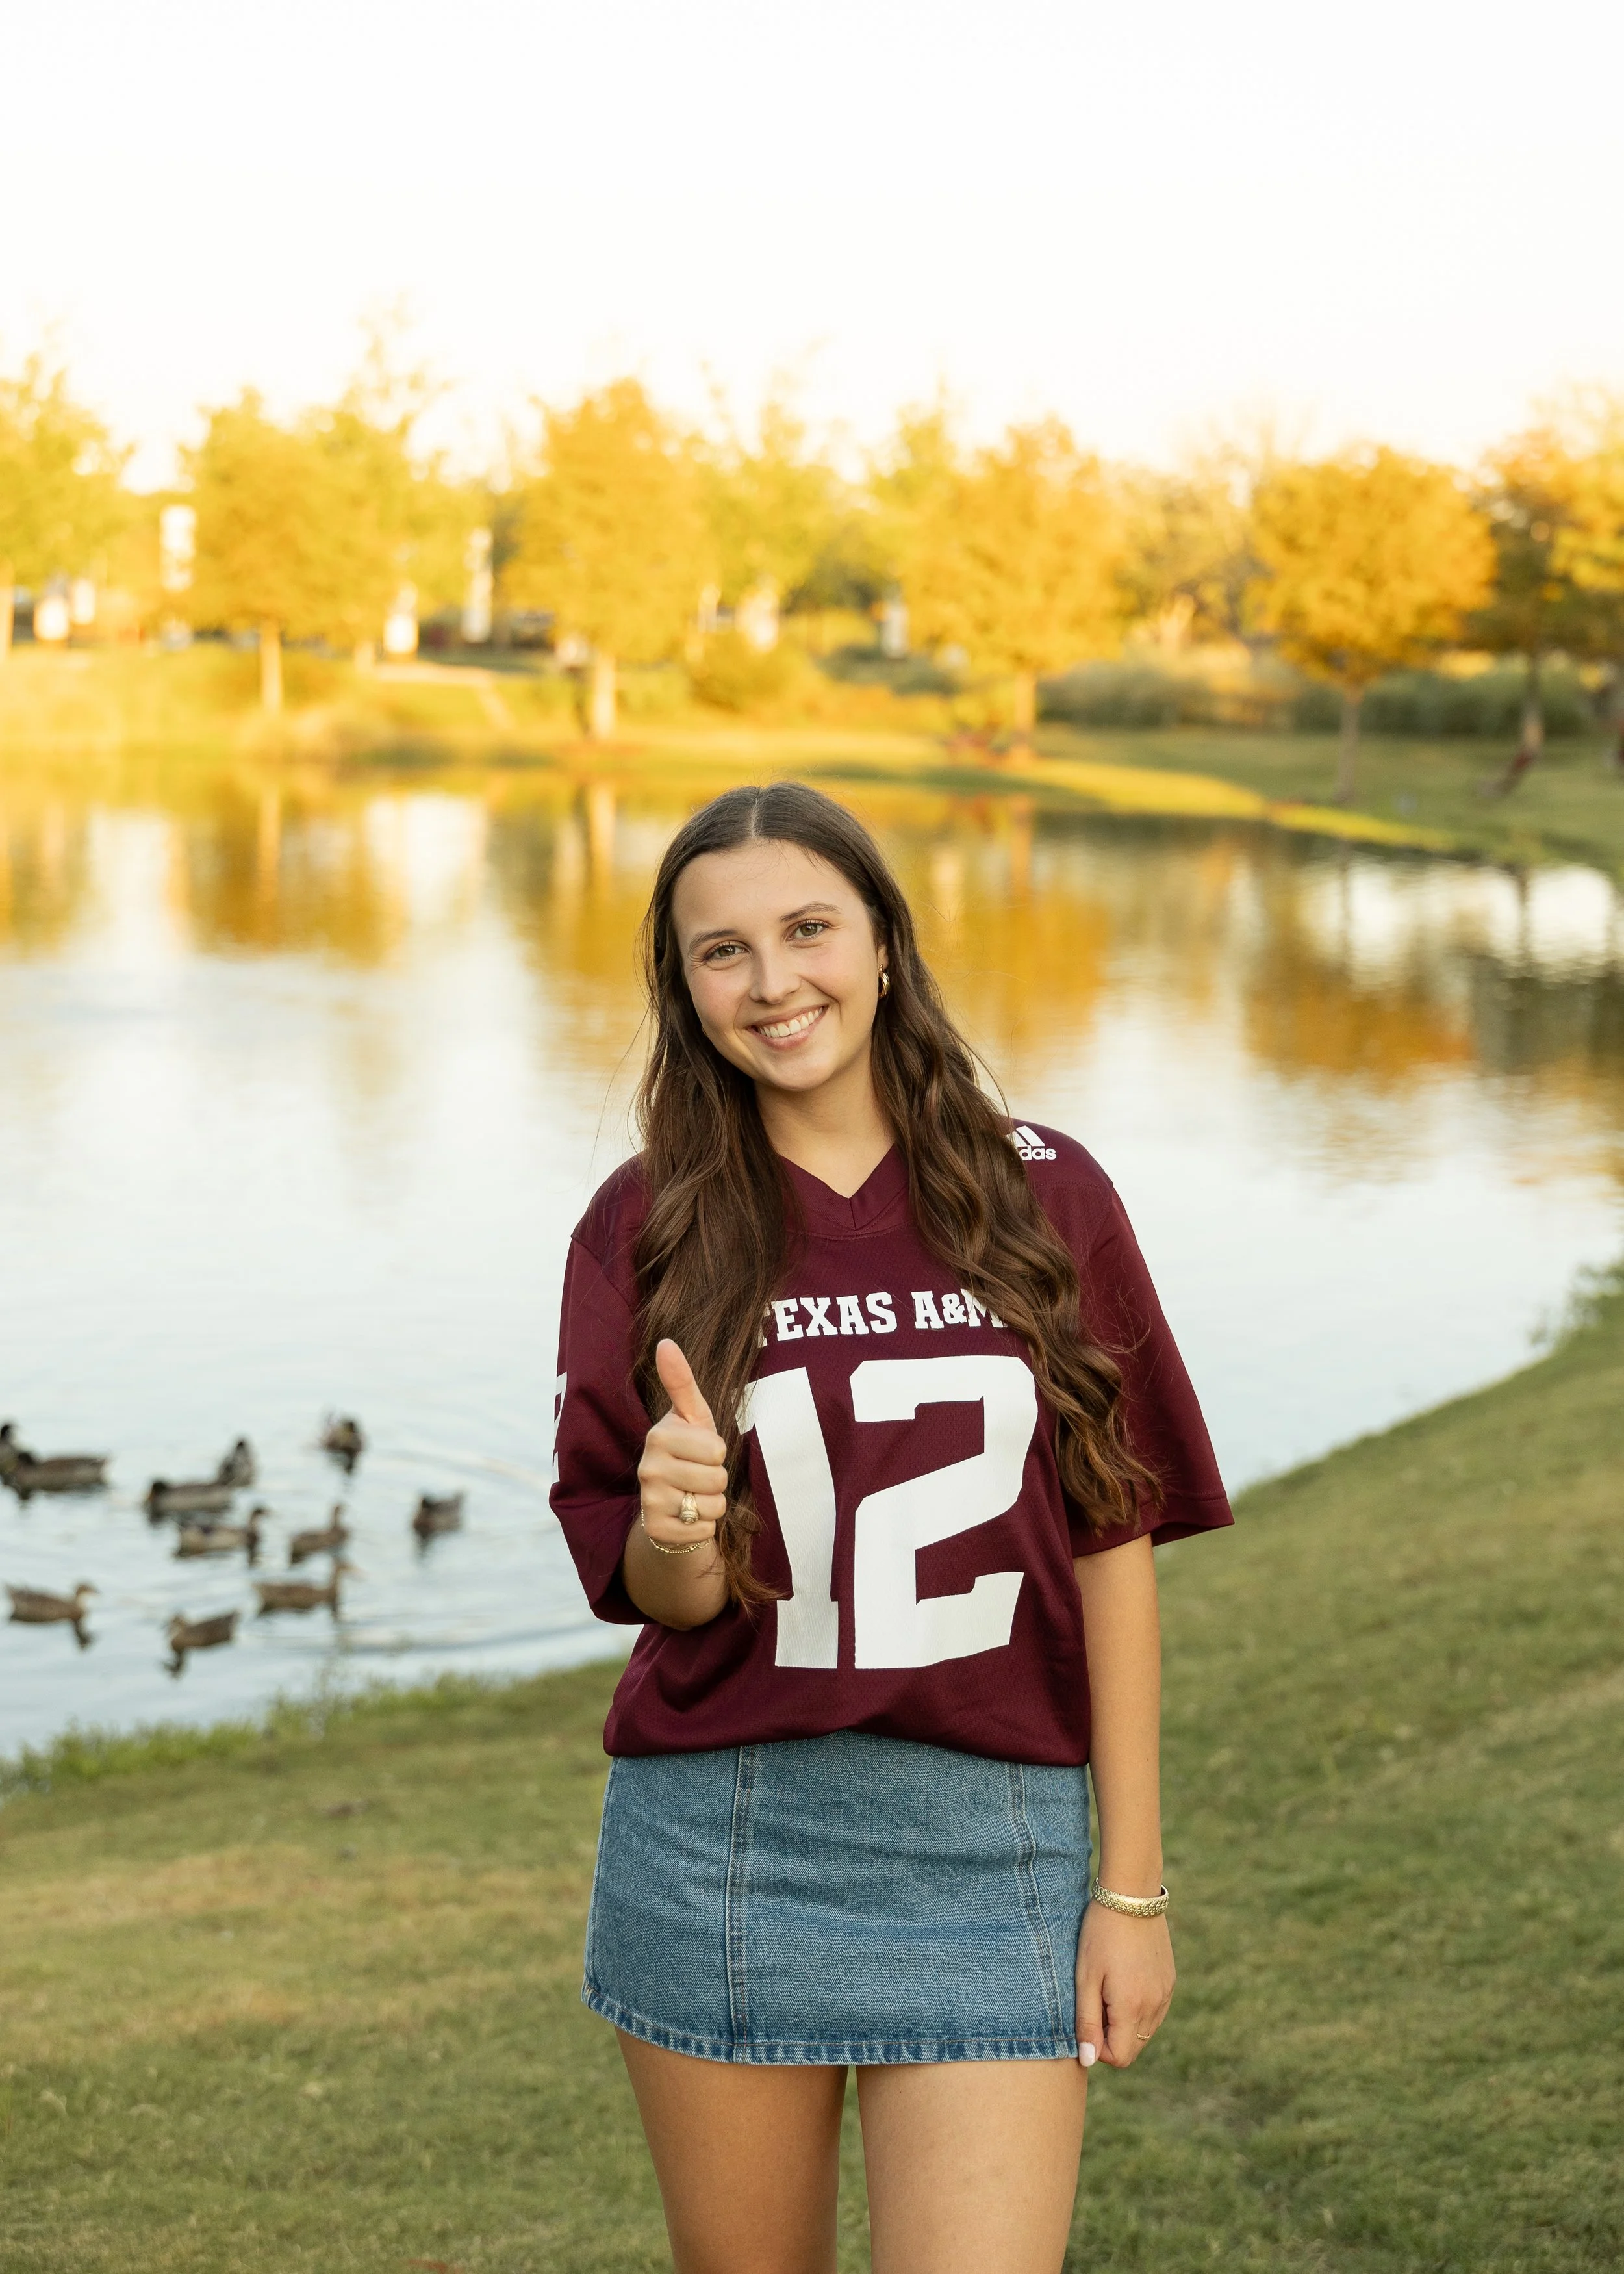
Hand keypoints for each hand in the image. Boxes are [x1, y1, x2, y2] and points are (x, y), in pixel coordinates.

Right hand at [636, 1340, 727, 1550]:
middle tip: (698, 1477)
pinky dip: (704, 1527)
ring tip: (694, 1496)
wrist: (671, 1505)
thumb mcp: (692, 1417)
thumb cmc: (689, 1453)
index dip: (717, 1453)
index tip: (700, 1452)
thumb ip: (682, 1382)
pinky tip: (688, 1518)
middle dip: (717, 1480)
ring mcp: (649, 1501)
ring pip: (712, 1506)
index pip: (717, 1449)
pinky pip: (704, 1530)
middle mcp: (647, 1468)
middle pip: (717, 1478)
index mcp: (658, 1436)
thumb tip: (665, 1341)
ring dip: (712, 1504)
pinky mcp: (656, 1531)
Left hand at [1075, 1902, 1174, 2069]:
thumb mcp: (1085, 1978)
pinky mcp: (1170, 1981)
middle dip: (1111, 2035)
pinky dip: (1138, 2007)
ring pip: (1145, 2030)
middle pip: (1133, 2046)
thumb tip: (1089, 2061)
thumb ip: (1087, 2023)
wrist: (1131, 1895)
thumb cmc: (1100, 1935)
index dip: (1098, 2047)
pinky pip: (1155, 2011)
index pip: (1120, 2058)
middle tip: (1095, 2000)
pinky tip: (1124, 1978)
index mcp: (1133, 2007)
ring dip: (1125, 2021)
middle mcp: (1156, 2006)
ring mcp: (1166, 1993)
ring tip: (1108, 1986)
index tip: (1087, 2018)